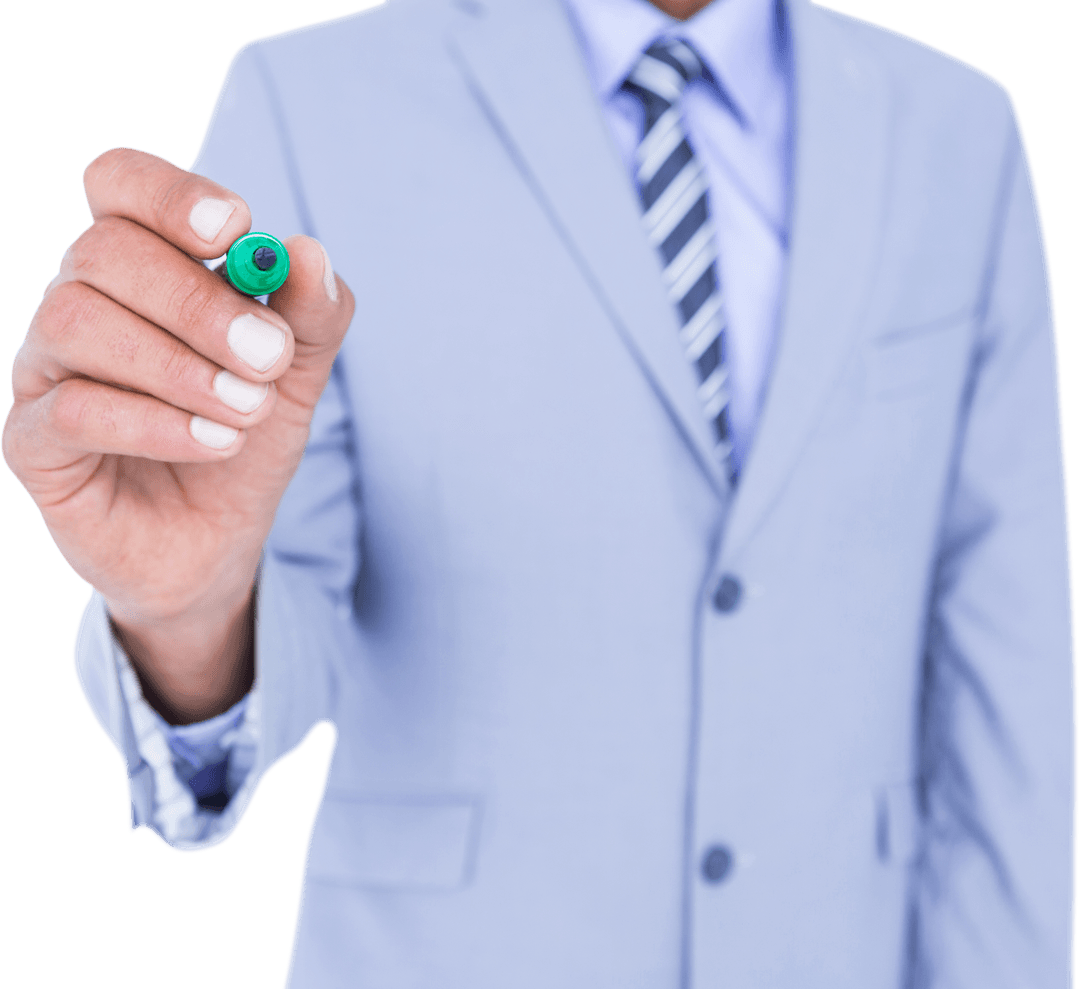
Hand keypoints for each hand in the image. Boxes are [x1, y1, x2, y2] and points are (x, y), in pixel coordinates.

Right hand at [2, 148, 353, 721]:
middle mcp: (81, 303)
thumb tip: (307, 254)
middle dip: (199, 303)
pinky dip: (155, 422)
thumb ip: (310, 315)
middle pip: (104, 252)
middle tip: (269, 358)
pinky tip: (214, 442)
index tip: (234, 228)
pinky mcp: (34, 441)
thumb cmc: (244, 439)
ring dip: (179, 366)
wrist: (216, 541)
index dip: (169, 193)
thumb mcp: (295, 375)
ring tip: (247, 410)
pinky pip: (73, 410)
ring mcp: (46, 370)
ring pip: (76, 321)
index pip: (120, 185)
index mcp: (142, 268)